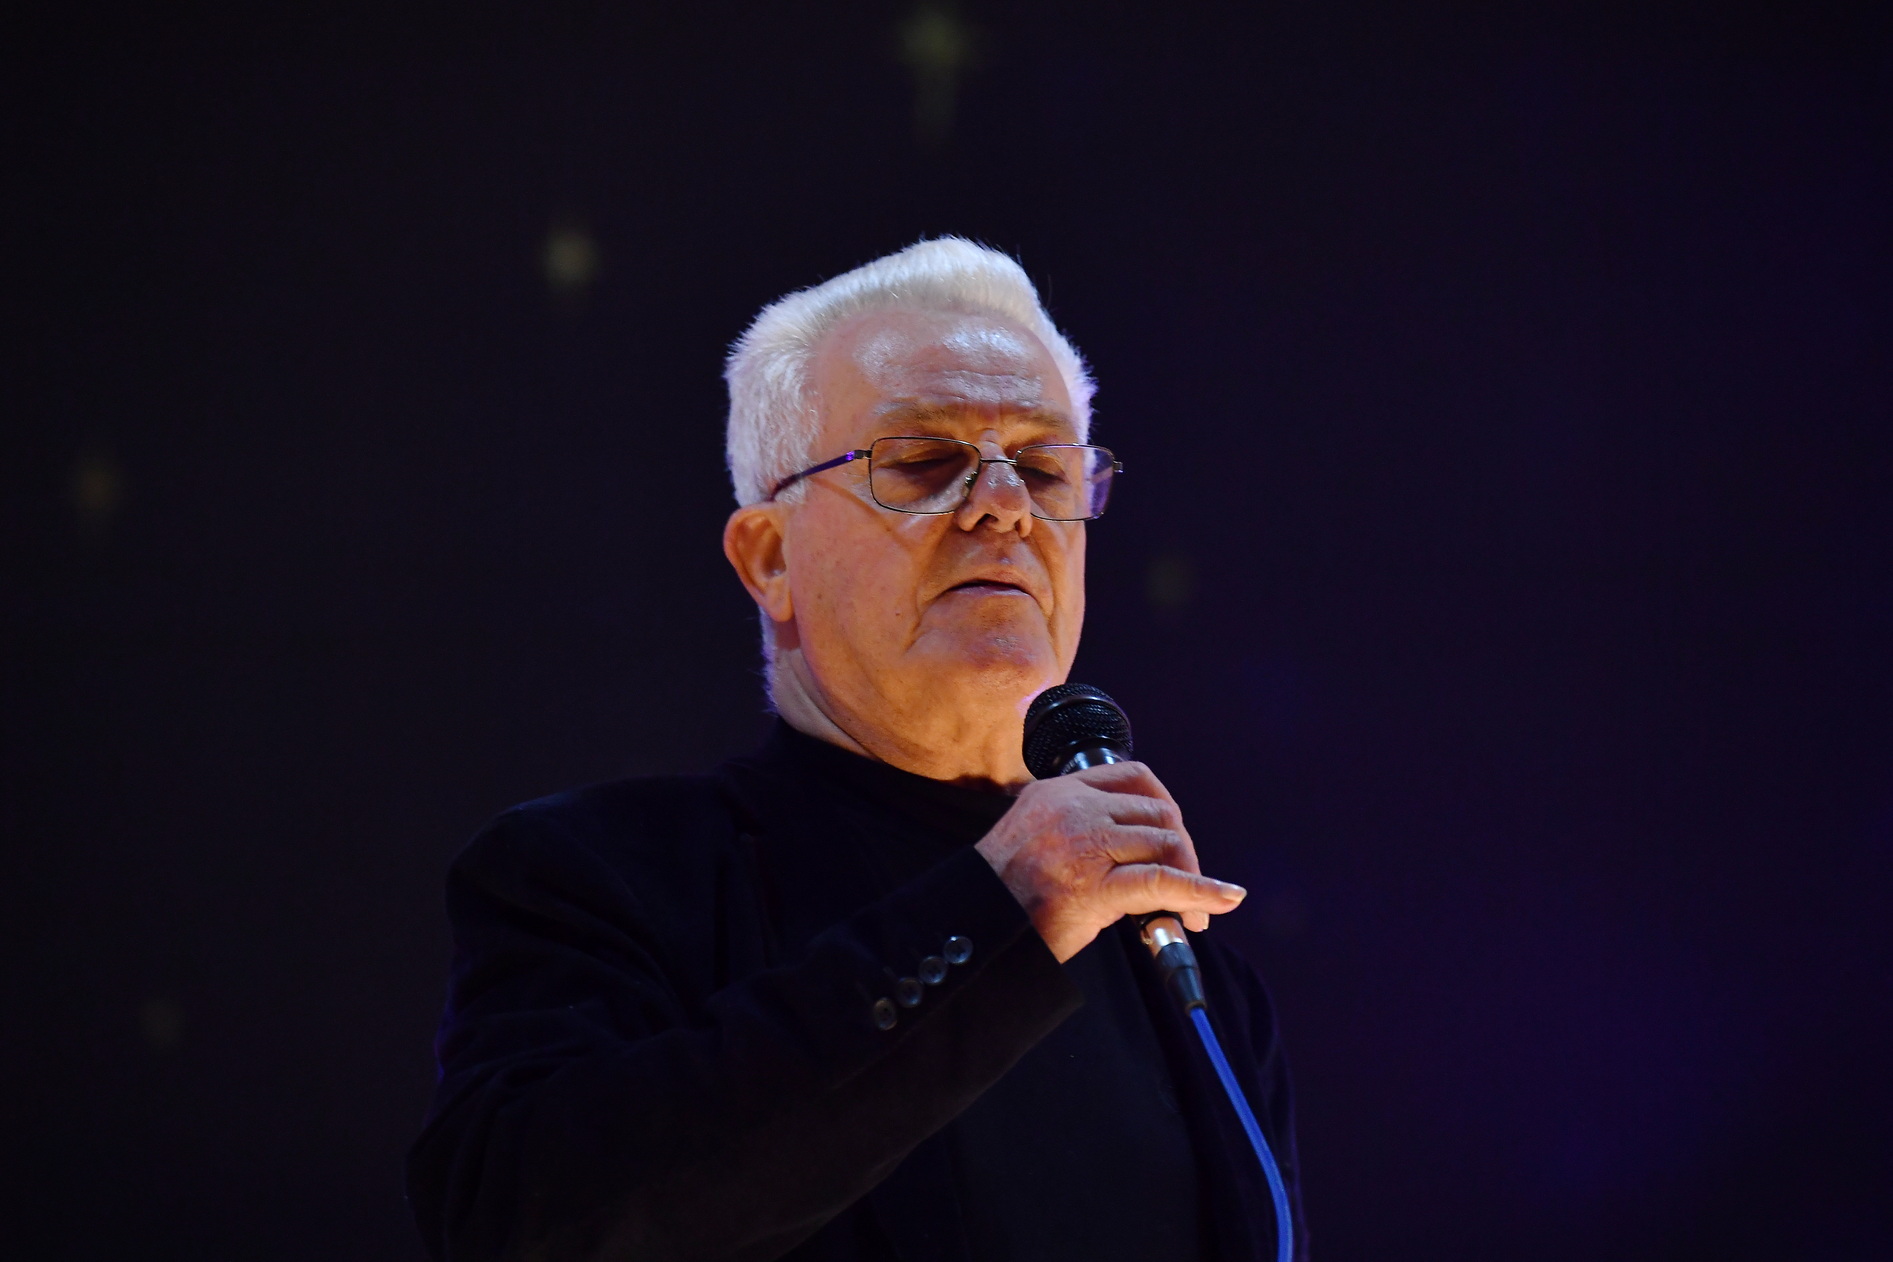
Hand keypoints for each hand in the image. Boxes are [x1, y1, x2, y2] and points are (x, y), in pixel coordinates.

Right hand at [974, 761, 1245, 962]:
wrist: (972, 931)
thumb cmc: (1000, 898)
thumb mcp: (1033, 840)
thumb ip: (1076, 831)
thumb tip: (1133, 851)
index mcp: (1056, 792)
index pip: (1132, 777)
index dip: (1164, 807)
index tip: (1172, 837)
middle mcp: (1073, 808)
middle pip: (1157, 813)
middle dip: (1182, 850)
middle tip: (1186, 888)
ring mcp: (1085, 844)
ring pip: (1166, 843)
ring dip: (1191, 877)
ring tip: (1190, 914)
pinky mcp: (1095, 887)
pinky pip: (1163, 882)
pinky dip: (1202, 892)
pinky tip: (1222, 902)